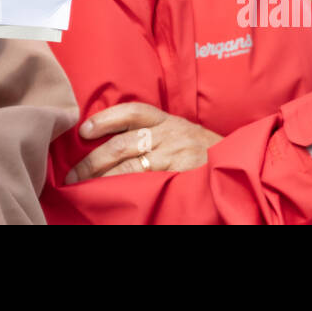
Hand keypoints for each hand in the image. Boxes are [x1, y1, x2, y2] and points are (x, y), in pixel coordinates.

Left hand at [63, 102, 222, 182]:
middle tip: (73, 176)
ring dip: (104, 179)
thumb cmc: (200, 149)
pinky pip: (149, 184)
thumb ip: (150, 133)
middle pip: (122, 144)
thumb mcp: (178, 132)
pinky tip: (114, 198)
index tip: (83, 130)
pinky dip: (129, 191)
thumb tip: (108, 142)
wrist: (238, 165)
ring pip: (131, 167)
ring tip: (85, 189)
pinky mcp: (182, 176)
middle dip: (93, 161)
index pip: (131, 112)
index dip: (105, 119)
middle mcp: (169, 134)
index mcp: (166, 120)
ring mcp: (176, 156)